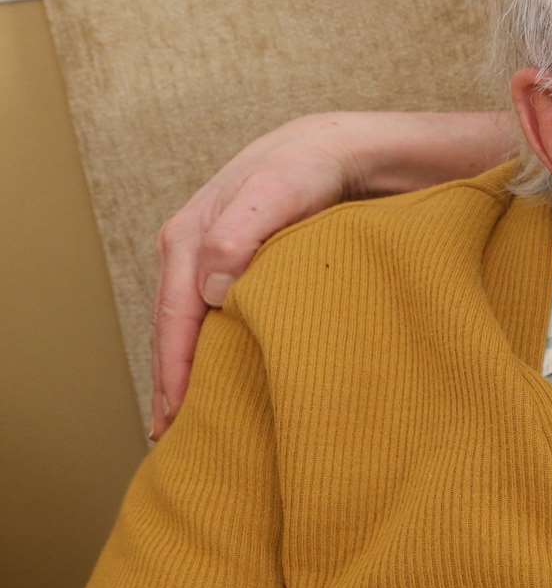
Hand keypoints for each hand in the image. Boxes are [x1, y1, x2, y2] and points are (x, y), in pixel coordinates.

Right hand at [150, 113, 369, 438]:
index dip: (173, 372)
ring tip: (197, 421)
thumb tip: (210, 290)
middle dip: (173, 384)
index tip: (174, 419)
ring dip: (194, 372)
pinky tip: (227, 378)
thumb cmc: (310, 167)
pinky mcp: (245, 267)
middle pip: (176, 330)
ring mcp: (216, 260)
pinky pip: (221, 317)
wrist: (342, 147)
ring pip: (197, 327)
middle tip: (176, 440)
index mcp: (188, 238)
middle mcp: (193, 251)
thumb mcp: (278, 191)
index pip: (174, 319)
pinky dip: (217, 351)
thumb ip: (242, 234)